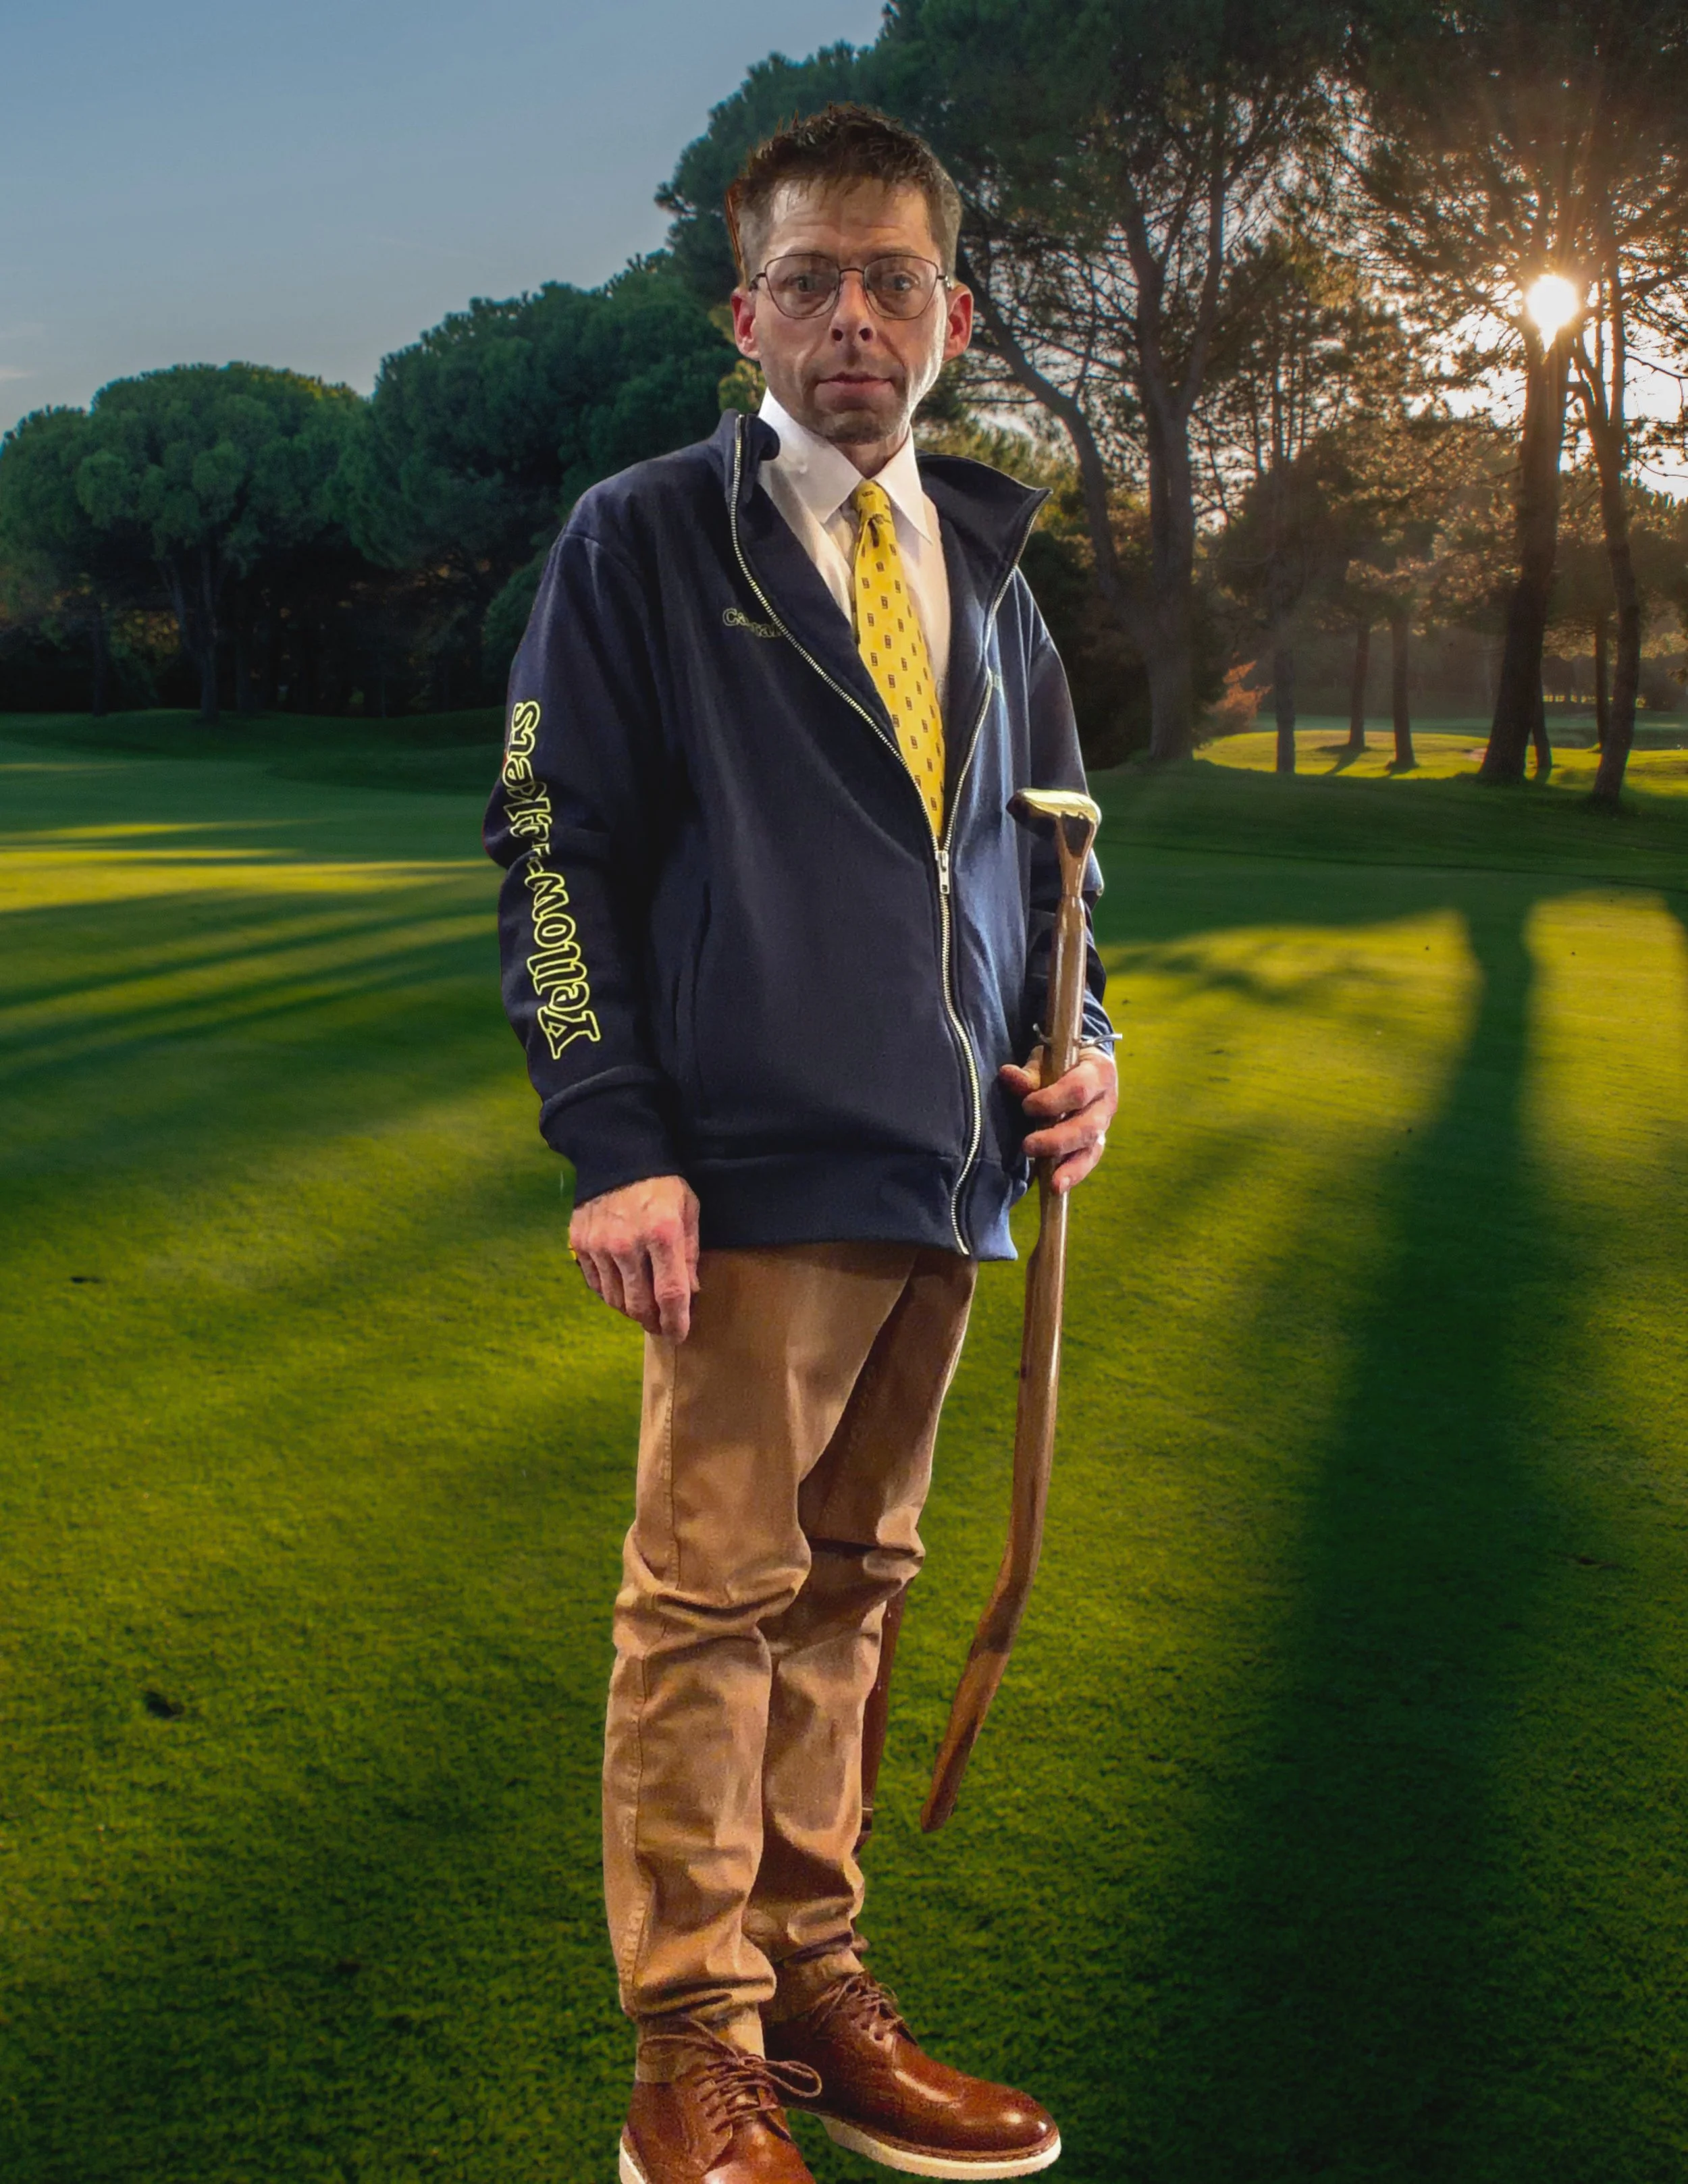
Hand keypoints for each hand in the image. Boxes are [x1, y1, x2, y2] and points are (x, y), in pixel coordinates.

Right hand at [569, 1174, 700, 1341]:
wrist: (616, 1155)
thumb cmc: (661, 1183)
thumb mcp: (688, 1209)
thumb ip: (690, 1252)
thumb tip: (690, 1292)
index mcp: (662, 1234)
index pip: (670, 1294)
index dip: (676, 1321)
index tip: (679, 1334)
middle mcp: (628, 1244)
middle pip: (639, 1304)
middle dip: (653, 1321)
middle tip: (661, 1324)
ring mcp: (599, 1245)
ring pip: (615, 1299)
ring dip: (630, 1309)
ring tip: (642, 1305)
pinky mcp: (579, 1244)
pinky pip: (595, 1284)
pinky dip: (610, 1292)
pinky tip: (621, 1286)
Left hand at [999, 1045, 1117, 1194]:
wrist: (1082, 1065)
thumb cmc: (1061, 1061)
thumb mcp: (1046, 1059)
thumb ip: (1029, 1072)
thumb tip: (1007, 1075)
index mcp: (1098, 1071)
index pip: (1080, 1089)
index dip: (1053, 1100)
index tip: (1027, 1106)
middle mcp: (1107, 1100)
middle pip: (1088, 1125)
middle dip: (1058, 1139)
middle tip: (1028, 1145)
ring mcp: (1104, 1124)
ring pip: (1091, 1148)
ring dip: (1069, 1165)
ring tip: (1050, 1182)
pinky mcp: (1097, 1142)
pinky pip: (1088, 1160)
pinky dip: (1073, 1174)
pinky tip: (1057, 1187)